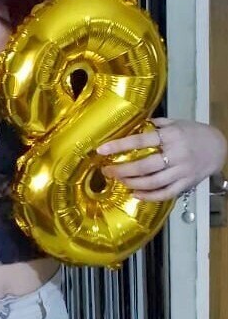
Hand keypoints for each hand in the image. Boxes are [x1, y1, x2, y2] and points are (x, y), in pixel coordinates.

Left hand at [95, 118, 227, 200]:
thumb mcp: (176, 122)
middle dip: (122, 170)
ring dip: (132, 184)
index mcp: (171, 136)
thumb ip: (156, 124)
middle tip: (107, 171)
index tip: (101, 149)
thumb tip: (133, 124)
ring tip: (120, 181)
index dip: (119, 145)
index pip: (140, 140)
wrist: (219, 147)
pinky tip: (135, 194)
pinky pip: (165, 194)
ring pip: (152, 182)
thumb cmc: (194, 133)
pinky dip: (148, 196)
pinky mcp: (185, 184)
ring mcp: (181, 171)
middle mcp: (176, 154)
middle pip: (144, 166)